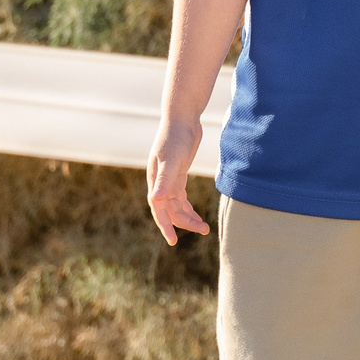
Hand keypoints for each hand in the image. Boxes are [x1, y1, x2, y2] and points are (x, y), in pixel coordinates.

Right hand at [146, 116, 209, 243]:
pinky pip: (181, 197)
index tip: (172, 241)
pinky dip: (188, 207)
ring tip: (204, 228)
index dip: (165, 225)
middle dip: (184, 223)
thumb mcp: (172, 158)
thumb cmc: (175, 136)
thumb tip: (157, 199)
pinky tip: (197, 216)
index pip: (158, 208)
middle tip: (203, 230)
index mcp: (155, 180)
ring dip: (188, 217)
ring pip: (177, 205)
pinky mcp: (178, 174)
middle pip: (170, 210)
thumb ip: (165, 179)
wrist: (182, 118)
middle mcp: (160, 182)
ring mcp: (169, 178)